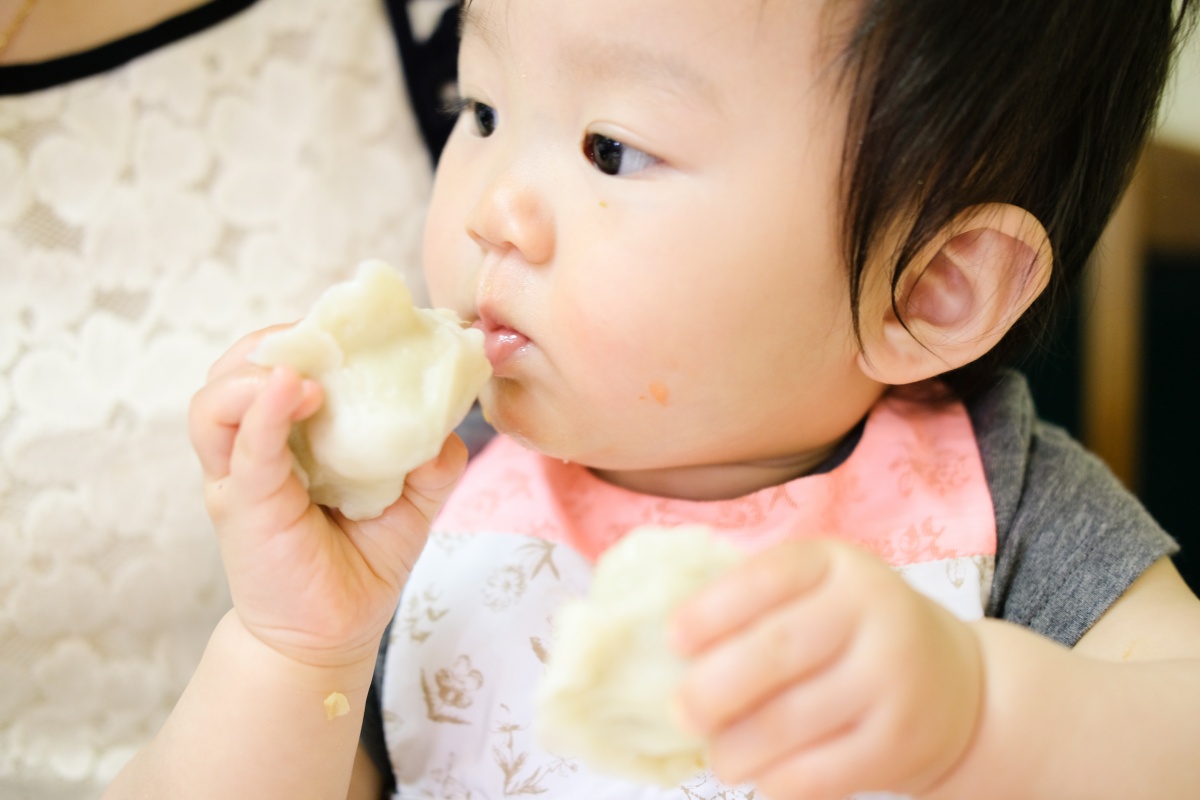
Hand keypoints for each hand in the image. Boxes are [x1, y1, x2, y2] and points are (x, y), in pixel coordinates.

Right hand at [188, 328, 467, 668]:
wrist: (333, 634)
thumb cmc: (363, 561)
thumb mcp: (411, 503)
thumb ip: (432, 462)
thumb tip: (451, 425)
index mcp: (292, 433)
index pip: (287, 362)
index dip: (316, 336)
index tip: (362, 327)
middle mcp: (255, 445)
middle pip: (240, 366)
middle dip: (280, 338)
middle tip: (331, 335)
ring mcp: (241, 473)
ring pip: (217, 398)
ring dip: (259, 367)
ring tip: (307, 370)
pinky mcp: (243, 502)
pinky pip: (242, 446)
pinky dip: (262, 410)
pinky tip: (295, 391)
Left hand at [672, 539, 982, 798]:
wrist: (955, 684)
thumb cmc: (850, 631)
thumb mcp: (816, 590)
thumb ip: (752, 603)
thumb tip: (659, 642)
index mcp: (836, 564)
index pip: (767, 577)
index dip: (711, 610)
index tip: (673, 640)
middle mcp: (872, 611)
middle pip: (776, 650)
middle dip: (713, 687)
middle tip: (680, 711)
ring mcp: (892, 678)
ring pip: (791, 720)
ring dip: (736, 746)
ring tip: (717, 755)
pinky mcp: (899, 741)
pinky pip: (821, 772)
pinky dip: (775, 781)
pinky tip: (758, 777)